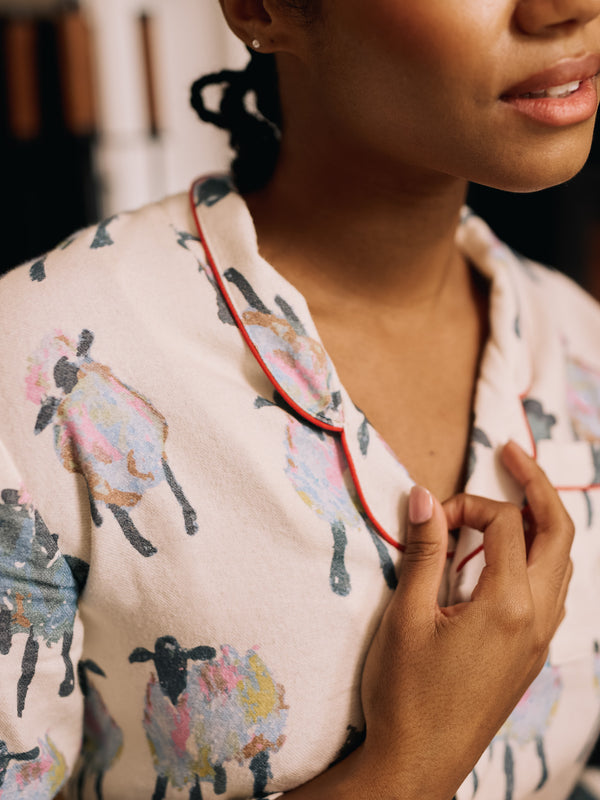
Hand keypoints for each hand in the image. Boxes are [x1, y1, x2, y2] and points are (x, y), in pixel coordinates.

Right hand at [355, 440, 573, 799]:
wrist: (419, 763)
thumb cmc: (406, 693)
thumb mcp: (406, 616)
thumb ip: (423, 551)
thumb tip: (422, 495)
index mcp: (508, 605)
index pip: (503, 525)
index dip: (467, 504)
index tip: (430, 513)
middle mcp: (537, 618)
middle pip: (557, 534)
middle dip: (537, 487)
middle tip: (511, 454)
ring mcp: (539, 639)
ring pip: (561, 563)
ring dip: (542, 522)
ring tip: (515, 496)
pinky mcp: (531, 654)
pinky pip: (552, 591)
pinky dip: (539, 557)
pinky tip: (509, 555)